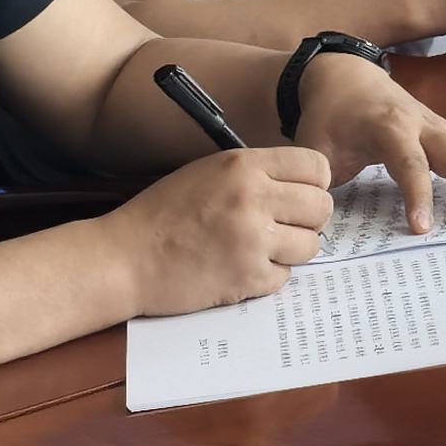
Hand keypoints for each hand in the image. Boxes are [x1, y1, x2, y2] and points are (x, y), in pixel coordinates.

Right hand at [106, 143, 332, 312]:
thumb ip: (257, 172)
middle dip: (307, 218)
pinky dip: (268, 275)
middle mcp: (254, 199)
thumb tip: (303, 183)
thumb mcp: (209, 171)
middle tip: (284, 226)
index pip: (316, 167)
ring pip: (310, 245)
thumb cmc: (162, 213)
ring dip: (291, 250)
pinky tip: (243, 268)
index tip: (299, 195)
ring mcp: (252, 241)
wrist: (124, 259)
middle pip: (321, 207)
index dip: (313, 183)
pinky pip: (285, 276)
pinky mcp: (246, 278)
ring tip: (262, 248)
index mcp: (245, 166)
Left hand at [286, 53, 445, 232]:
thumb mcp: (314, 148)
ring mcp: (439, 124)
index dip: (417, 194)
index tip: (422, 228)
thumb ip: (320, 182)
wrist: (342, 76)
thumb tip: (323, 221)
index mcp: (387, 127)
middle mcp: (421, 122)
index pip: (408, 162)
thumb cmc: (328, 117)